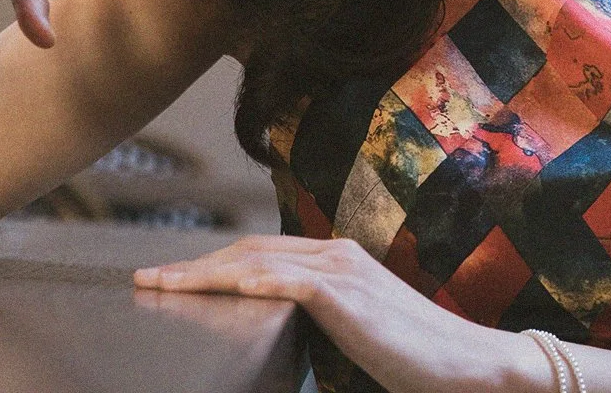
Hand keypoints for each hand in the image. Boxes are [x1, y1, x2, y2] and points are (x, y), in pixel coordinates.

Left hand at [133, 236, 512, 392]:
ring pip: (254, 261)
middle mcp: (337, 253)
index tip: (172, 279)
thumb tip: (279, 333)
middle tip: (146, 280)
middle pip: (247, 250)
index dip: (212, 264)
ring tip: (160, 286)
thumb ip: (322, 321)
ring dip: (201, 273)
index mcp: (339, 260)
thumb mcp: (357, 332)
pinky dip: (241, 282)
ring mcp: (341, 269)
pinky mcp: (345, 294)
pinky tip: (209, 290)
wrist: (463, 361)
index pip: (261, 252)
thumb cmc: (413, 357)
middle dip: (193, 264)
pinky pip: (281, 282)